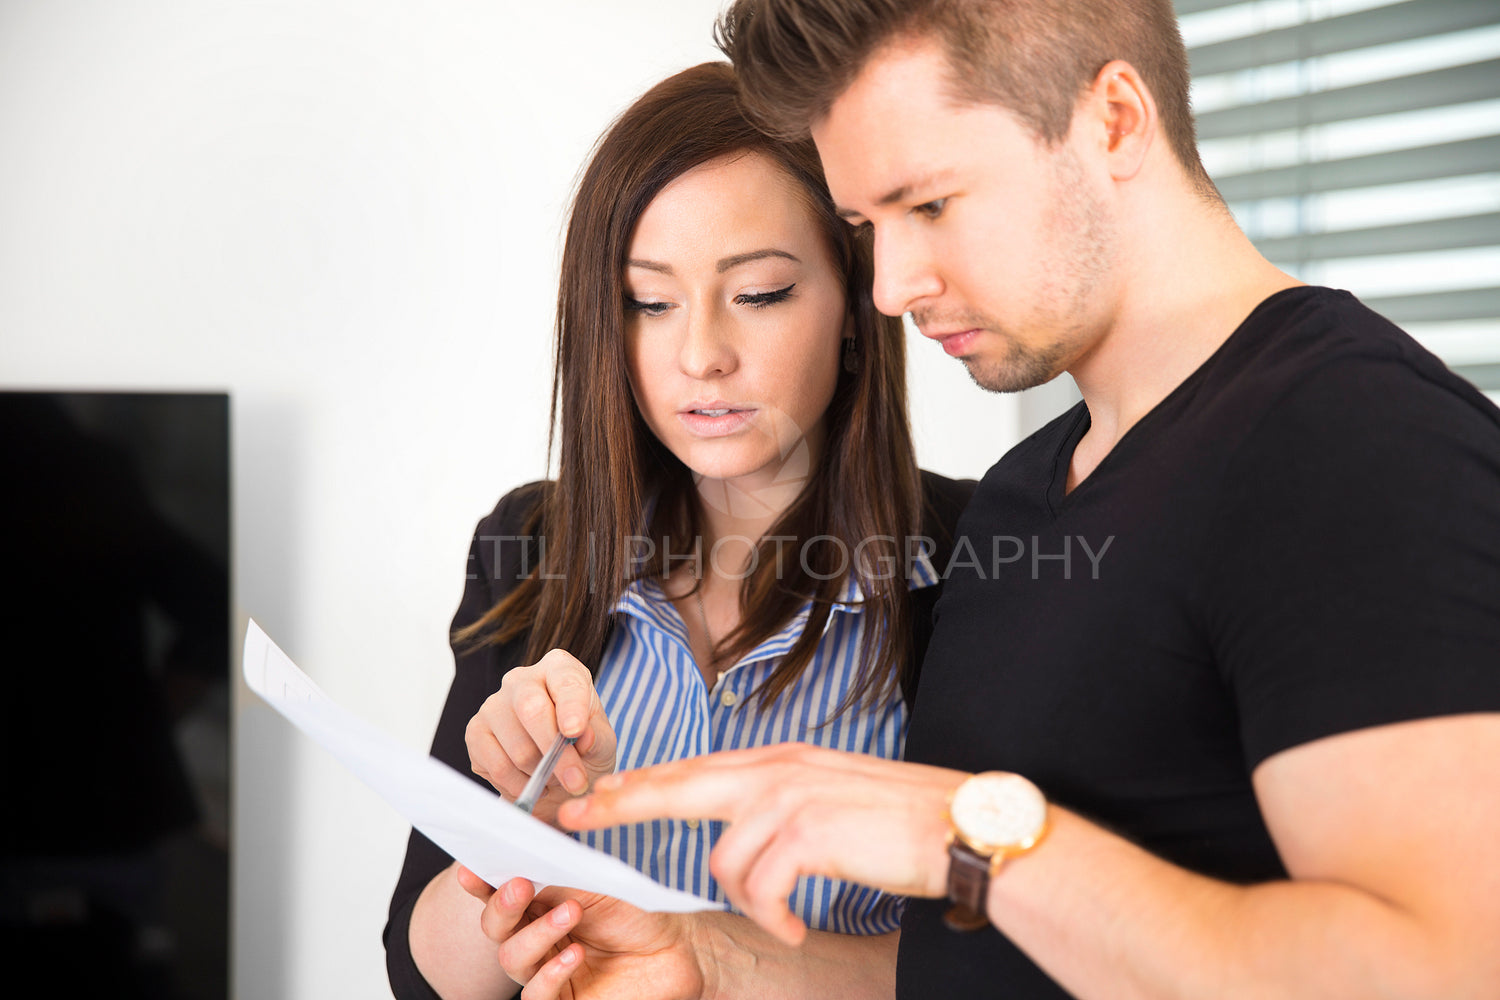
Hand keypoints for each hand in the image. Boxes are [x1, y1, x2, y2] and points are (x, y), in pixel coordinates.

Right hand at [454, 865, 706, 999]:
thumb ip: (554, 872)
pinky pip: (536, 995)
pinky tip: (575, 955)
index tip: (471, 871)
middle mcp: (537, 937)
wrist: (679, 947)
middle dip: (503, 905)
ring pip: (512, 957)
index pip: (499, 893)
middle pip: (496, 926)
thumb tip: (518, 850)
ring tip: (571, 913)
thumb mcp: (595, 882)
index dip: (480, 882)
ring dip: (537, 933)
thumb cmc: (638, 911)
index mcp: (539, 903)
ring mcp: (547, 971)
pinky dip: (550, 973)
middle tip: (522, 886)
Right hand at [466, 649, 616, 824]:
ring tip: (554, 777)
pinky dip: (521, 786)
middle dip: (555, 752)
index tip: (575, 731)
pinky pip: (498, 768)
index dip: (570, 706)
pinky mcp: (475, 733)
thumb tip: (583, 736)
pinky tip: (532, 782)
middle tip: (575, 781)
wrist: (555, 773)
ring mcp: (493, 705)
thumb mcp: (602, 743)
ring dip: (542, 775)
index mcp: (559, 669)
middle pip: (531, 710)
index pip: (565, 680)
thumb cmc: (582, 747)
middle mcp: (521, 680)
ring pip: (518, 749)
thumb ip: (597, 739)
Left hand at [558, 744, 967, 944]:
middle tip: (577, 820)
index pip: (694, 768)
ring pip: (725, 861)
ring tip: (785, 920)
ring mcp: (791, 798)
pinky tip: (796, 929)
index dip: (641, 782)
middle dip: (622, 803)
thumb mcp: (828, 796)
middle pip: (679, 784)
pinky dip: (775, 918)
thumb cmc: (900, 820)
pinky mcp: (808, 833)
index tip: (596, 793)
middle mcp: (778, 770)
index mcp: (781, 761)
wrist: (958, 826)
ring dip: (752, 903)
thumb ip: (780, 802)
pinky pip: (761, 889)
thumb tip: (737, 829)